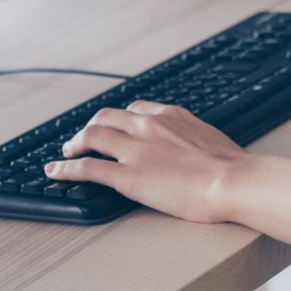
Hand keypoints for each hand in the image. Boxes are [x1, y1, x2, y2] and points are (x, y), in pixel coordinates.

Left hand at [48, 101, 246, 224]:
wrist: (234, 181)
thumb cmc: (231, 167)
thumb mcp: (210, 138)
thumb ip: (191, 137)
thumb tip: (191, 147)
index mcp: (170, 115)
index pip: (135, 109)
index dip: (119, 120)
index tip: (114, 127)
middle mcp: (147, 126)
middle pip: (106, 117)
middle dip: (90, 127)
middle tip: (82, 140)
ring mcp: (135, 150)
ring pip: (92, 137)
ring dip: (74, 144)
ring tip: (67, 154)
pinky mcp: (127, 176)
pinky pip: (88, 168)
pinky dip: (66, 169)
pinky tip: (56, 172)